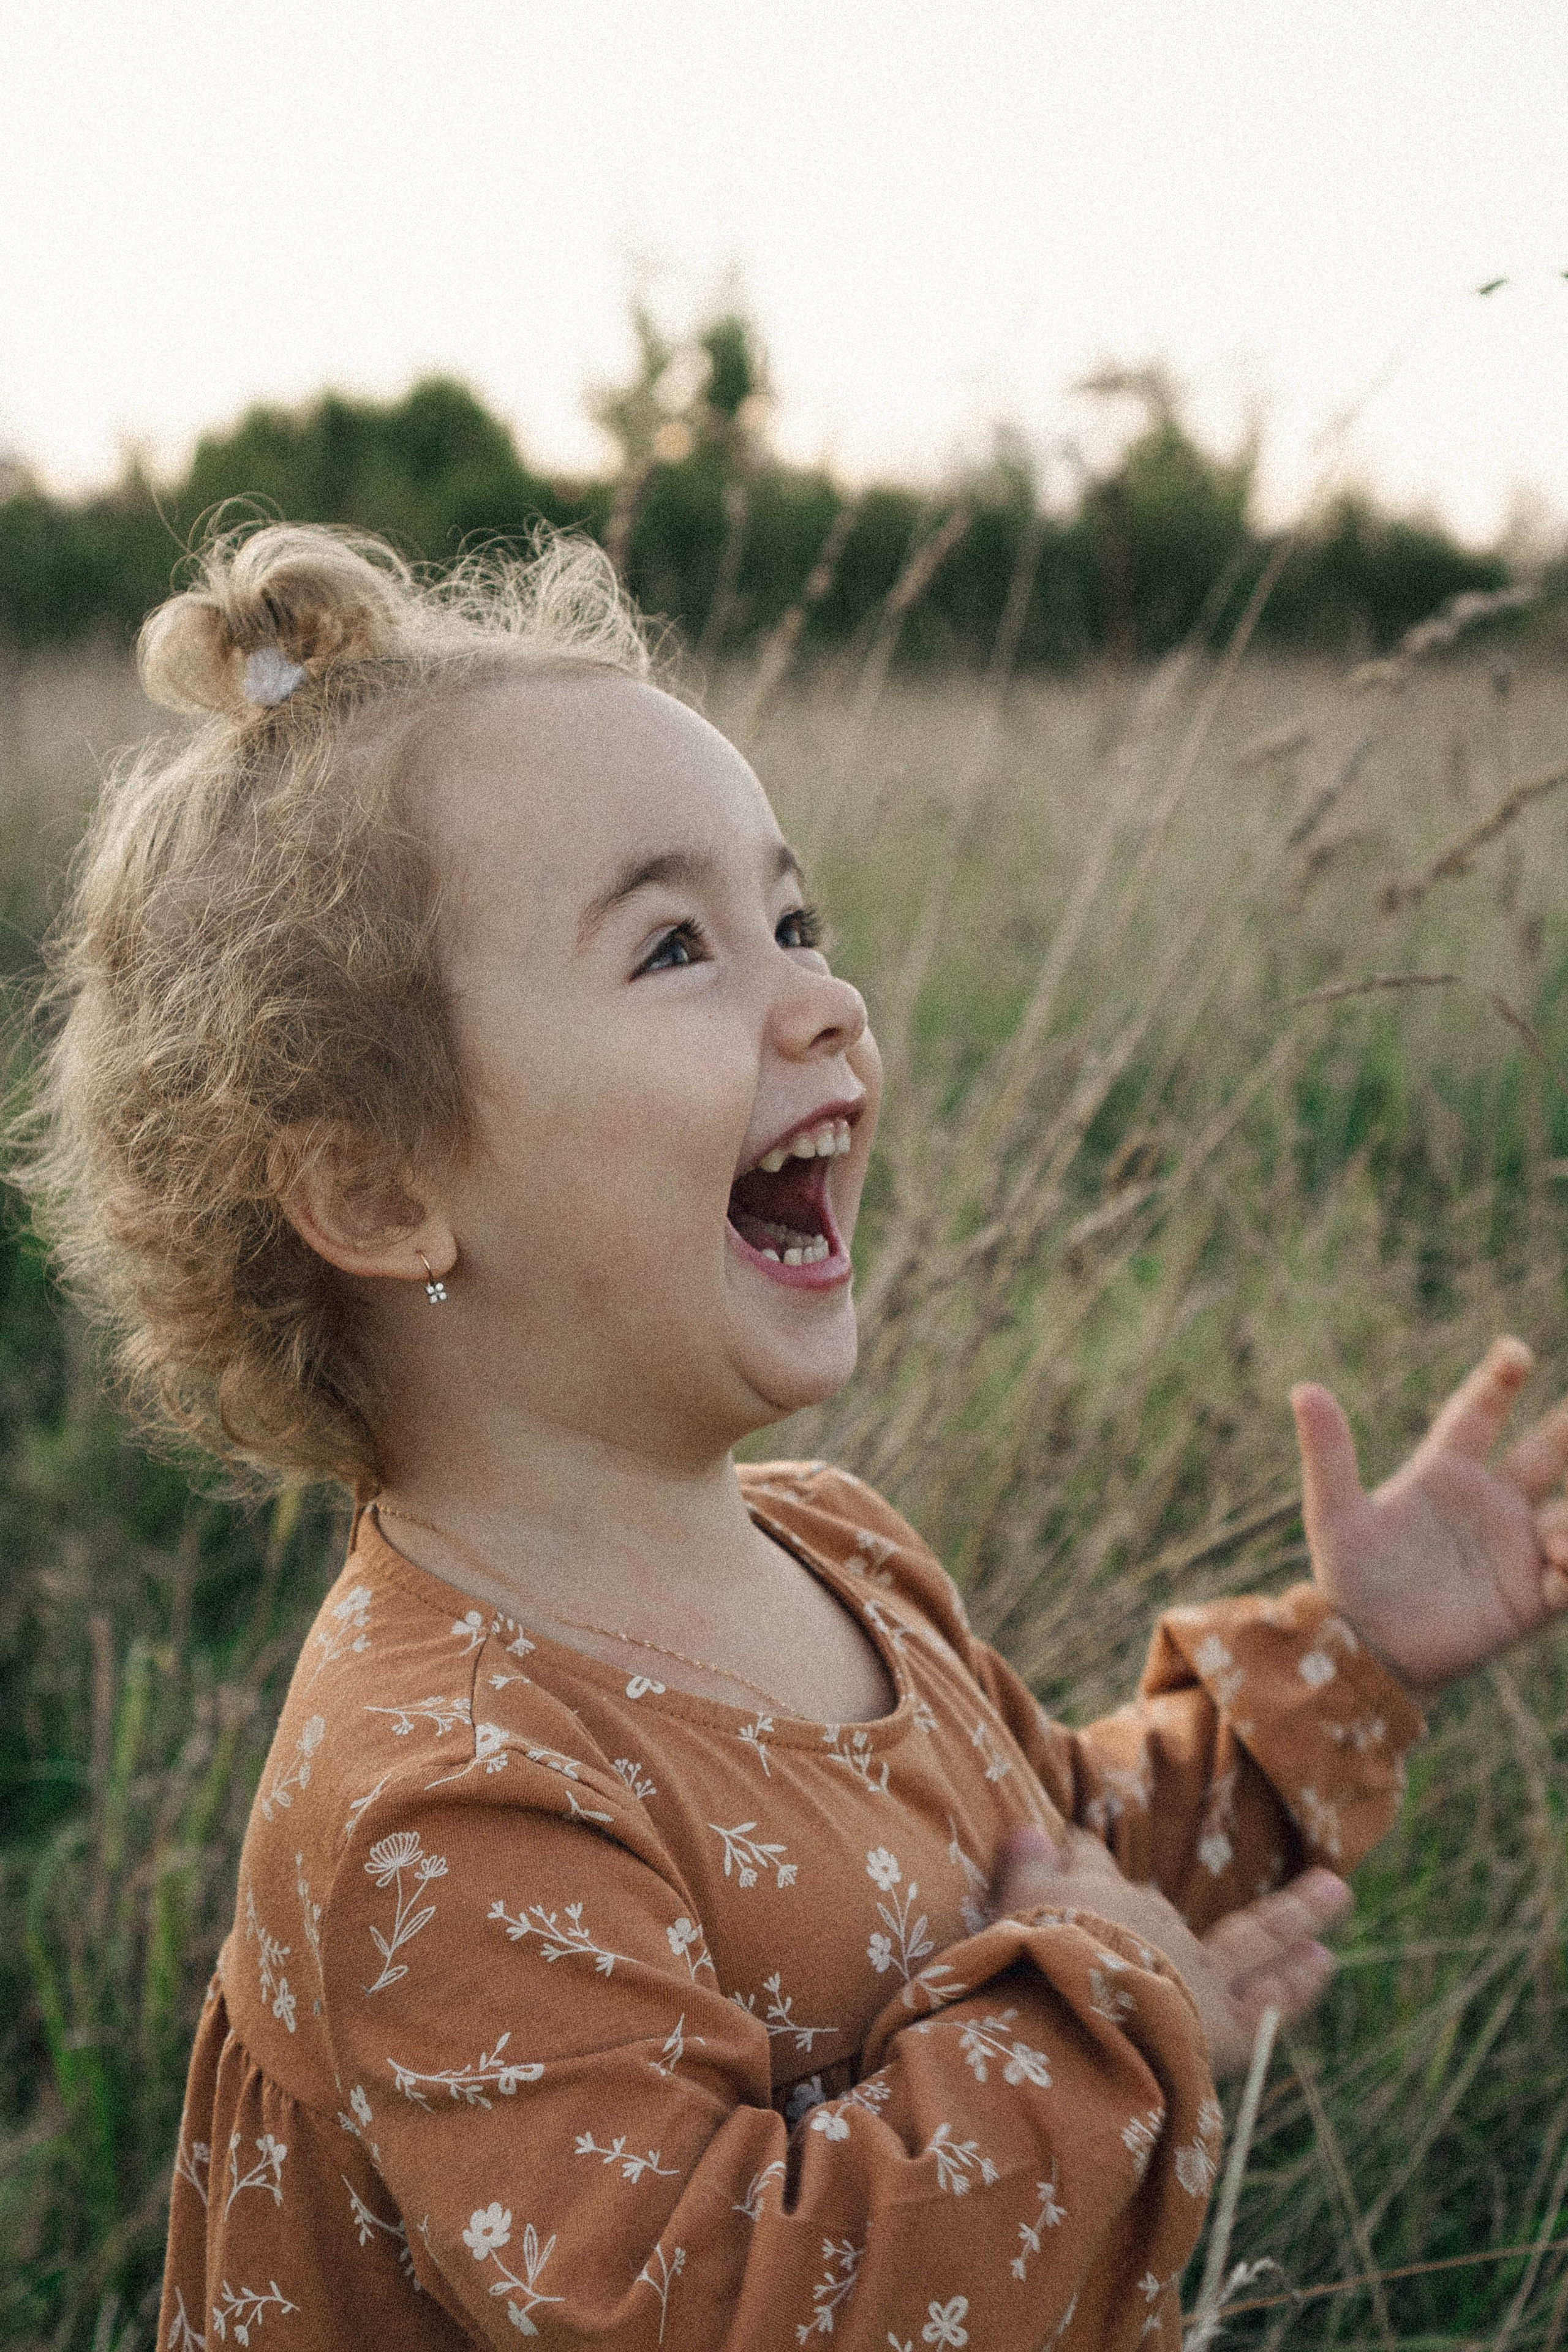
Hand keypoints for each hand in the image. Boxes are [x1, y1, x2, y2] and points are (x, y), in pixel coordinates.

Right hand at [990, 1825, 1349, 2075]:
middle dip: (1145, 1902)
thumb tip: (1029, 1830)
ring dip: (1296, 1913)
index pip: (1082, 1860)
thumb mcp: (1009, 1909)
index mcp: (1093, 1893)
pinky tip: (1324, 1958)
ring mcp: (1194, 1967)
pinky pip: (1269, 1998)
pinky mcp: (1223, 2022)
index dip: (1068, 1860)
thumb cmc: (1028, 1965)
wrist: (1071, 2015)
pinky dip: (1298, 1980)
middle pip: (1152, 1900)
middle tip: (1140, 1909)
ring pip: (1255, 1934)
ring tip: (1339, 1891)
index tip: (1058, 1855)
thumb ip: (1023, 1869)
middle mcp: (1151, 1919)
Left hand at [1292, 1336, 1567, 1698]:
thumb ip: (1328, 1453)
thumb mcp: (1334, 1514)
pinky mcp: (1532, 1597)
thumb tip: (1303, 1389)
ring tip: (1557, 1536)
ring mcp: (1515, 1548)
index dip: (1498, 1381)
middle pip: (1546, 1453)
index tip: (1517, 1350)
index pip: (1478, 1415)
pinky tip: (1559, 1569)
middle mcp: (1489, 1503)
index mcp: (1443, 1473)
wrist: (1366, 1653)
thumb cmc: (1347, 1580)